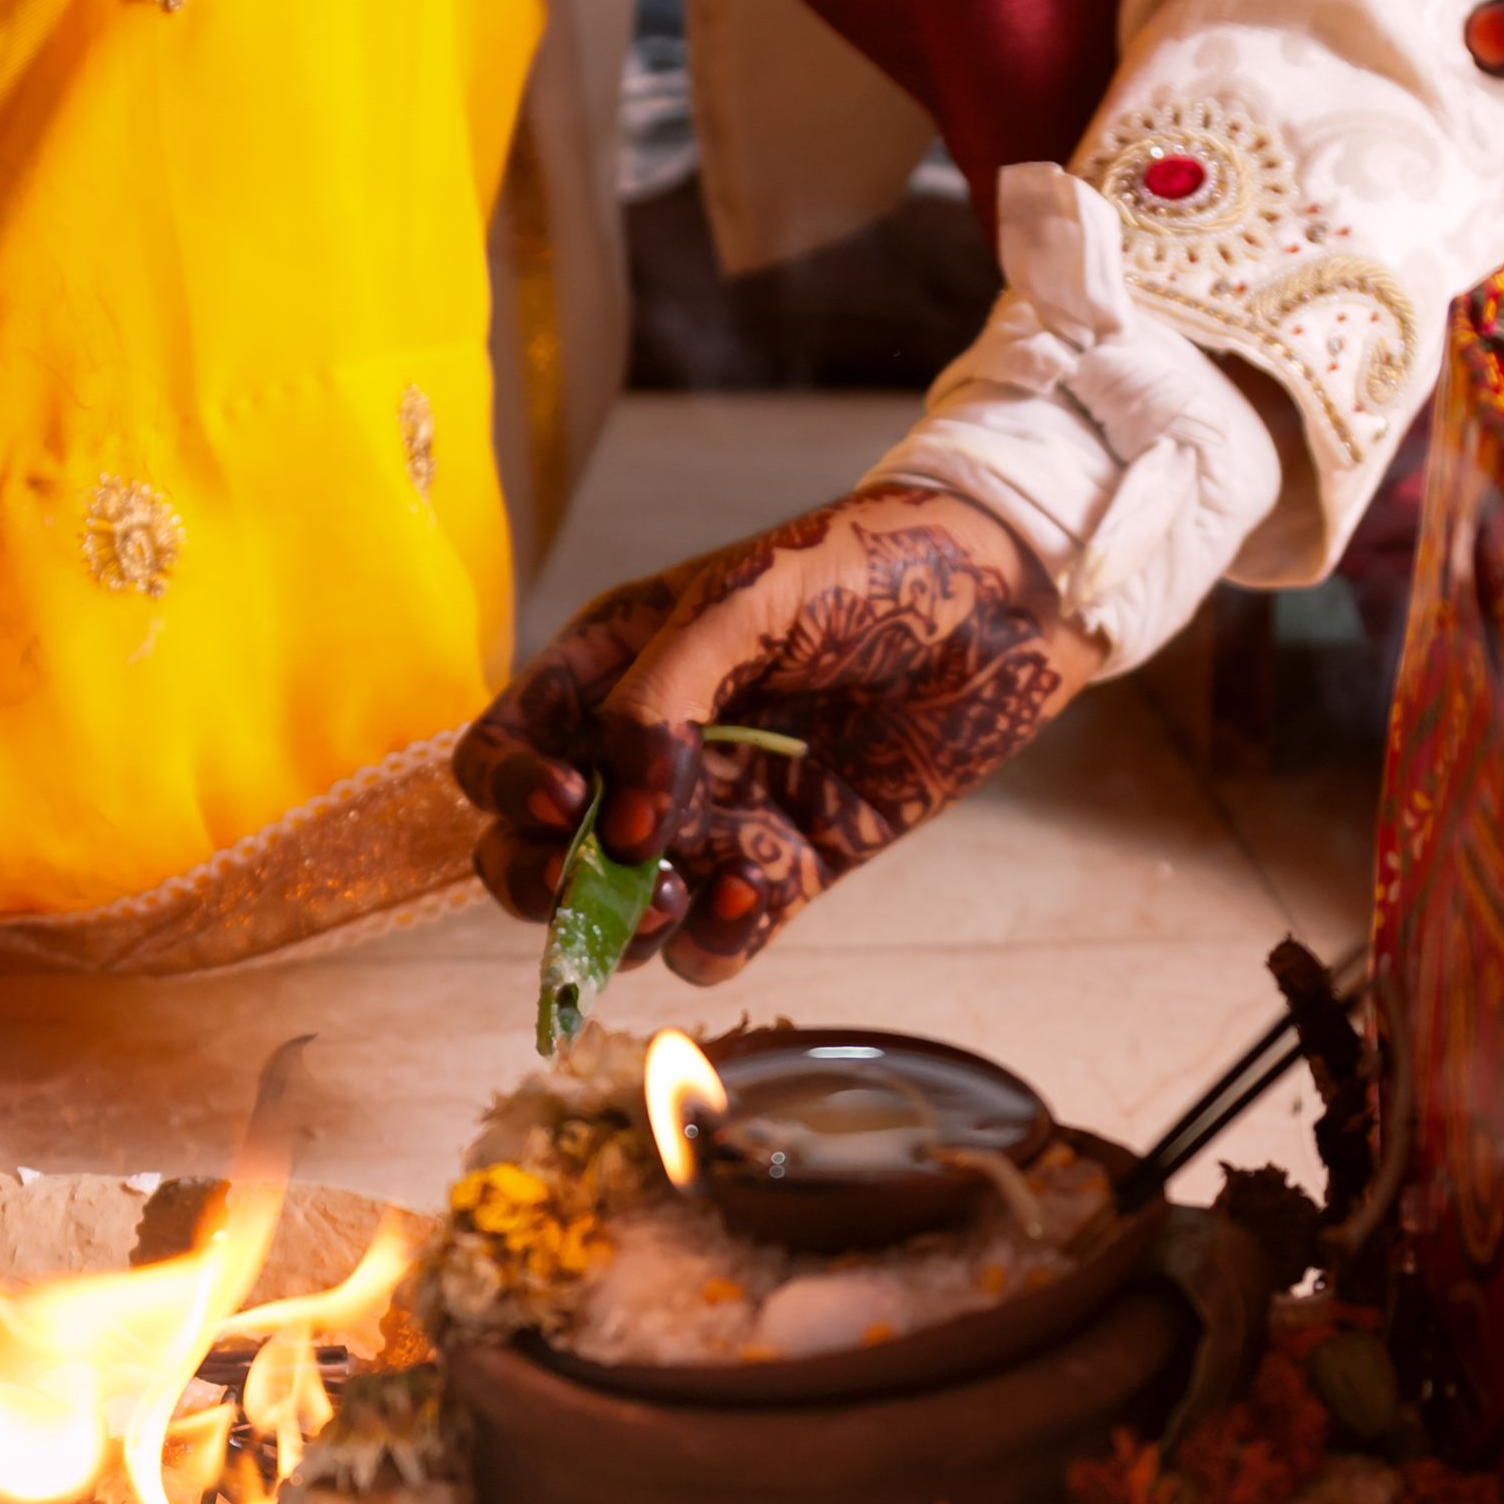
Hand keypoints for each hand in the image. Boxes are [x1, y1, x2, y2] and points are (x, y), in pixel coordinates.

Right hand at [456, 487, 1101, 981]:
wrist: (1002, 595)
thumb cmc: (864, 564)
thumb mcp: (740, 602)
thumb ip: (658, 704)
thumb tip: (615, 831)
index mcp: (606, 672)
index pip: (501, 756)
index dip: (510, 793)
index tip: (566, 803)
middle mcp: (644, 754)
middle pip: (536, 858)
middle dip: (553, 888)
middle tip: (613, 883)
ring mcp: (714, 816)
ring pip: (622, 914)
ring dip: (636, 926)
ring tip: (691, 891)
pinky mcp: (788, 865)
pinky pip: (719, 937)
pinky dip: (719, 939)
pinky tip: (756, 896)